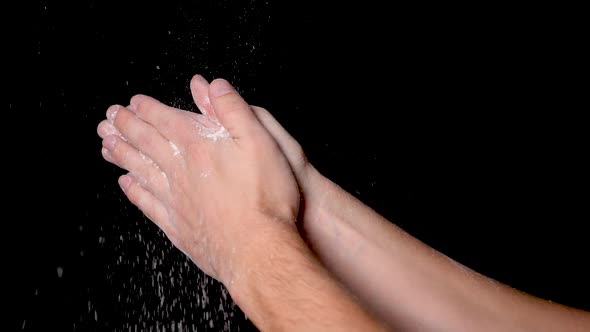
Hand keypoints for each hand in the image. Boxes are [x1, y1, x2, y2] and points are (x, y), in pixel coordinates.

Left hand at [96, 75, 299, 283]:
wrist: (257, 249)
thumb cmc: (264, 198)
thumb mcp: (260, 142)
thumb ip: (234, 110)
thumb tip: (214, 85)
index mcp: (199, 147)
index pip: (165, 120)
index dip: (147, 108)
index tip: (132, 102)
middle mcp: (180, 171)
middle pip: (145, 142)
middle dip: (125, 127)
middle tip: (109, 118)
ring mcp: (175, 199)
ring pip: (140, 170)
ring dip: (122, 155)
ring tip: (107, 145)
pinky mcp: (177, 224)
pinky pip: (147, 203)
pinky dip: (134, 191)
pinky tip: (127, 184)